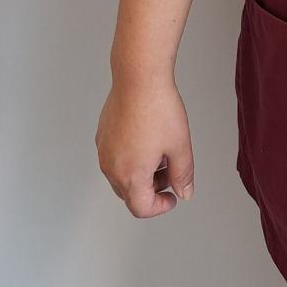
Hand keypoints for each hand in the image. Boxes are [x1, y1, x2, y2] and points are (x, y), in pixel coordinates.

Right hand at [95, 76, 195, 215]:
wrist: (139, 78)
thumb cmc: (159, 109)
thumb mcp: (180, 145)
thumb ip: (183, 174)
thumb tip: (184, 192)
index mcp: (130, 175)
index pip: (141, 208)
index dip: (160, 206)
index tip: (173, 196)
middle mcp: (111, 167)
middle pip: (130, 193)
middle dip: (152, 188)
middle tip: (171, 168)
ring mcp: (103, 151)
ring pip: (121, 176)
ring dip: (141, 173)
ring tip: (161, 149)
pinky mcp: (102, 136)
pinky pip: (115, 158)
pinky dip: (131, 158)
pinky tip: (147, 137)